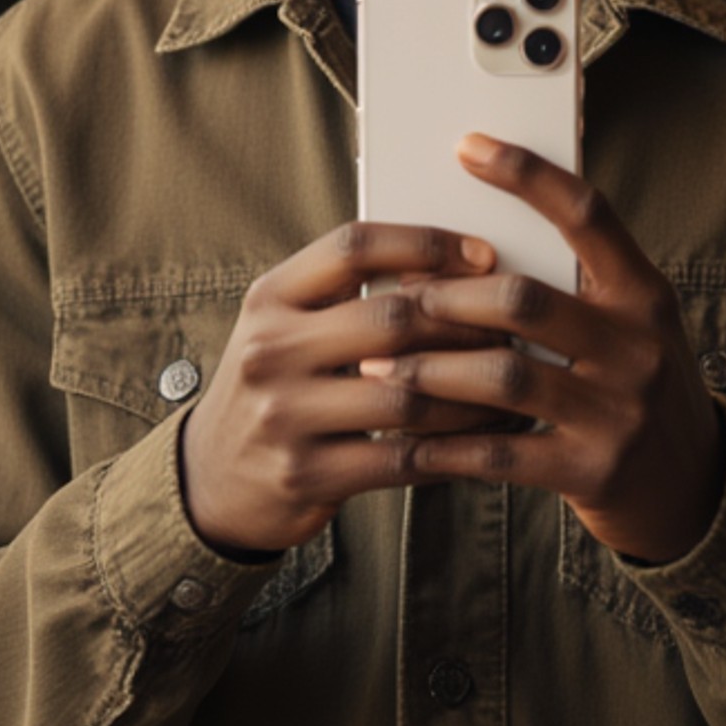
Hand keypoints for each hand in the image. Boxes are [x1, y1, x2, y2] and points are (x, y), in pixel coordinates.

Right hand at [178, 220, 504, 556]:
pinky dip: (455, 449)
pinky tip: (486, 441)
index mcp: (269, 298)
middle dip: (465, 323)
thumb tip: (453, 271)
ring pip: (407, 394)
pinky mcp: (307, 474)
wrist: (212, 482)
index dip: (426, 243)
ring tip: (511, 387)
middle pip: (391, 318)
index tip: (483, 254)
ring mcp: (284, 415)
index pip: (353, 246)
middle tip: (513, 328)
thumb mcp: (286, 328)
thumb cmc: (275, 390)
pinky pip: (402, 458)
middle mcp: (269, 351)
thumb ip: (347, 297)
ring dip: (472, 393)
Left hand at [357, 135, 725, 567]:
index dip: (527, 176)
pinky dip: (444, 443)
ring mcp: (619, 414)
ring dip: (430, 369)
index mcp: (645, 297)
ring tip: (380, 365)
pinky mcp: (593, 472)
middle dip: (448, 297)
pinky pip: (500, 452)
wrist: (692, 488)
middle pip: (525, 301)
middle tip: (397, 298)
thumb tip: (459, 253)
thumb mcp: (628, 329)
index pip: (588, 216)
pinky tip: (405, 437)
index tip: (468, 145)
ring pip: (504, 376)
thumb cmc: (634, 390)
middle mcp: (639, 348)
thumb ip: (572, 291)